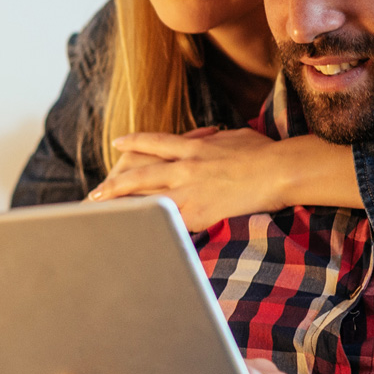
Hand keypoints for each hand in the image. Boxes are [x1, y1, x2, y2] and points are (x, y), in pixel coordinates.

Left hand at [86, 128, 283, 229]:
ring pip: (148, 200)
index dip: (134, 142)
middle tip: (94, 193)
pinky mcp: (200, 213)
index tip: (116, 144)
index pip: (154, 142)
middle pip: (139, 175)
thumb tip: (213, 138)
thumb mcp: (234, 136)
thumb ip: (215, 141)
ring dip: (125, 208)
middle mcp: (184, 167)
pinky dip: (155, 228)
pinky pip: (172, 222)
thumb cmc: (264, 151)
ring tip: (106, 216)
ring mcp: (190, 191)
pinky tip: (140, 236)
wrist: (279, 170)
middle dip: (114, 185)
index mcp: (192, 147)